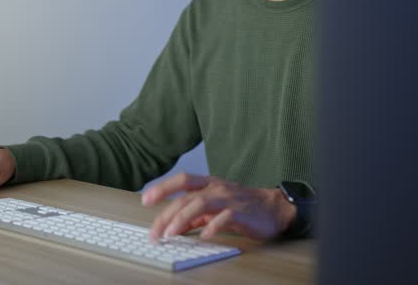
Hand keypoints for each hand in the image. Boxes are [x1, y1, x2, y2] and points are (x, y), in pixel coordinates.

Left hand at [141, 173, 295, 241]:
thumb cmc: (242, 206)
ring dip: (183, 219)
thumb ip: (195, 215)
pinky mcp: (241, 212)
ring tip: (171, 234)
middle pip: (186, 198)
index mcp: (209, 184)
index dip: (163, 188)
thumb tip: (174, 225)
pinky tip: (203, 236)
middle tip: (155, 232)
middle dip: (167, 214)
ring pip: (201, 204)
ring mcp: (229, 199)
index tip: (145, 199)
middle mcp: (217, 188)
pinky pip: (224, 218)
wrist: (272, 209)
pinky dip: (212, 227)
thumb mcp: (215, 207)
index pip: (182, 180)